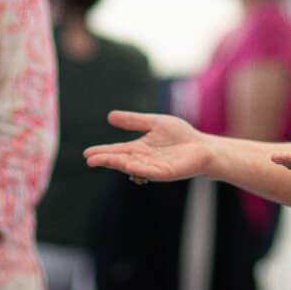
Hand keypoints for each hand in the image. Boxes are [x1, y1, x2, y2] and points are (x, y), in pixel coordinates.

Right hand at [84, 111, 211, 182]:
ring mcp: (154, 167)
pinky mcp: (166, 172)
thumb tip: (110, 116)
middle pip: (121, 159)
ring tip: (100, 161)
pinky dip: (136, 168)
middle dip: (105, 159)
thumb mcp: (154, 123)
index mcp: (140, 149)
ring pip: (132, 166)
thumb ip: (134, 121)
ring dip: (116, 164)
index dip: (103, 152)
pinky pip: (148, 170)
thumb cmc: (181, 136)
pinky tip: (125, 164)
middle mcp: (144, 160)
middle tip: (89, 159)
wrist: (203, 147)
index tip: (87, 153)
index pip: (118, 151)